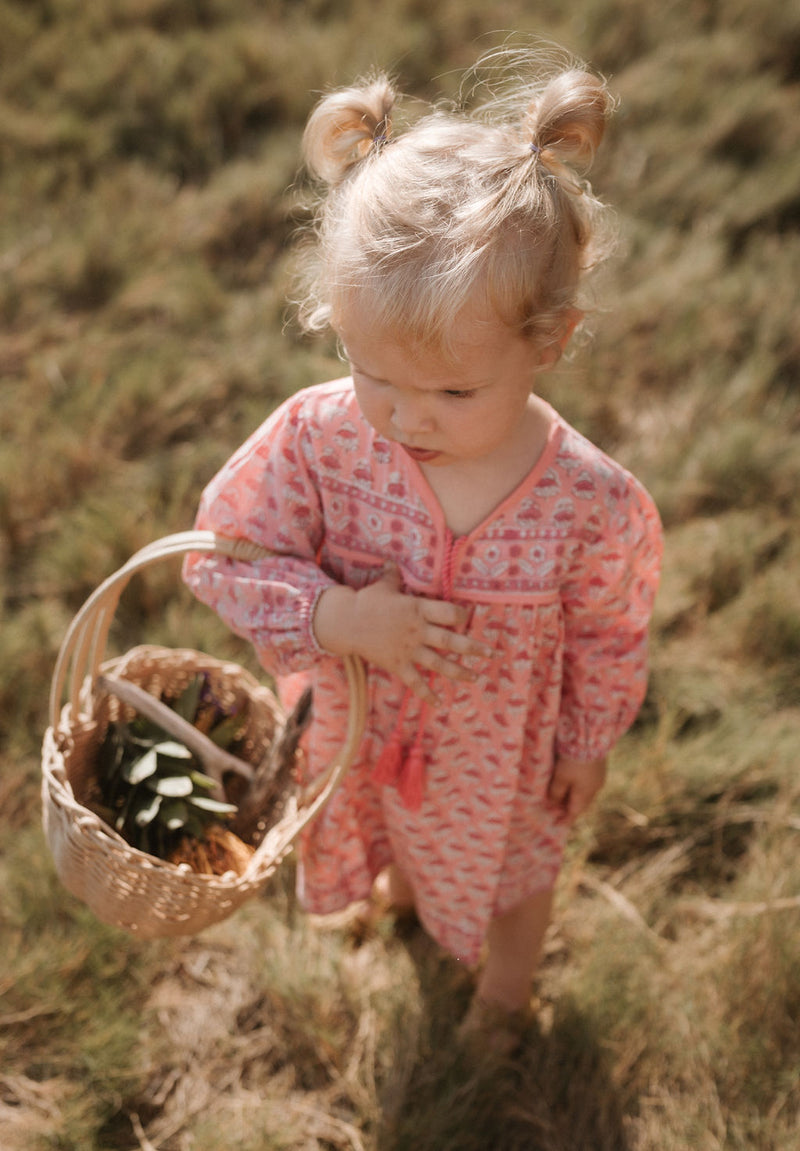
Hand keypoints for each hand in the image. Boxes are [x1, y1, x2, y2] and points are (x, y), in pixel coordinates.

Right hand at [313, 565, 494, 702]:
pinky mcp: (398, 665)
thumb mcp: (383, 586)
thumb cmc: (366, 602)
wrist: (345, 622)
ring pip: (440, 663)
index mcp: (417, 609)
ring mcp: (408, 649)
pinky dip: (427, 694)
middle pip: (451, 641)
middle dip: (474, 648)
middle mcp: (417, 630)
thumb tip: (391, 562)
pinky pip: (416, 682)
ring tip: (477, 678)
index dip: (461, 615)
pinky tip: (439, 704)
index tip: (468, 617)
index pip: (448, 612)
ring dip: (460, 672)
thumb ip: (392, 576)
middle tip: (493, 654)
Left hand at [547, 755, 606, 825]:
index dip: (566, 818)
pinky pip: (589, 782)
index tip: (559, 824)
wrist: (590, 740)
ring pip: (586, 792)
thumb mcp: (560, 778)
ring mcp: (599, 778)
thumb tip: (554, 804)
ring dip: (576, 795)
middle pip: (581, 803)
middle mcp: (594, 789)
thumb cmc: (573, 762)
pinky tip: (574, 780)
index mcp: (584, 795)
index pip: (574, 812)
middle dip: (571, 807)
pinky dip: (580, 785)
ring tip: (564, 794)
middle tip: (559, 809)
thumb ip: (556, 792)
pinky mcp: (600, 767)